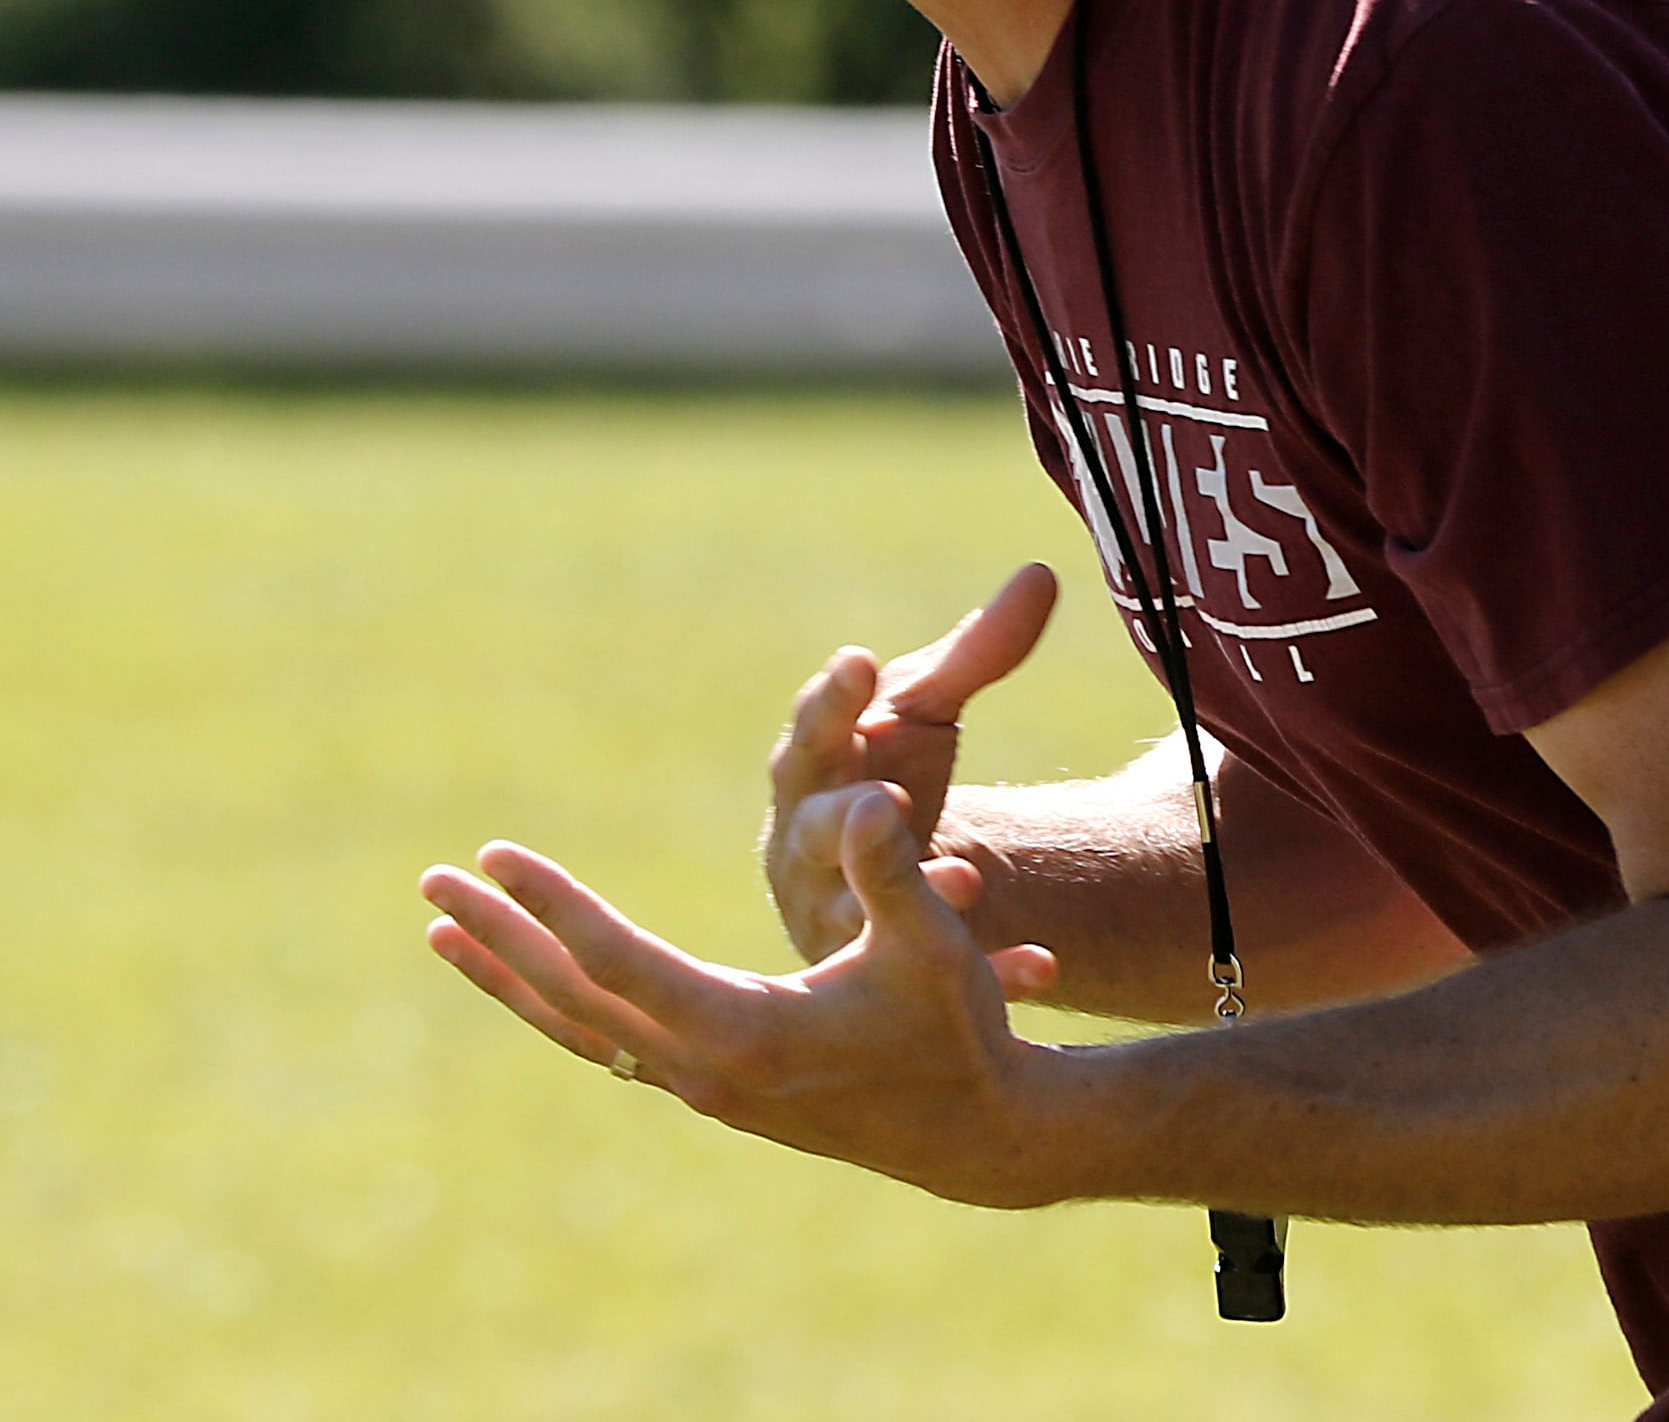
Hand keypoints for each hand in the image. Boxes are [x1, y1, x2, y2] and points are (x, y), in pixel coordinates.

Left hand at [423, 784, 1082, 1208]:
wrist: (973, 1133)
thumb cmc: (957, 1030)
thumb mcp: (933, 944)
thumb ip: (890, 873)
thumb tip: (863, 798)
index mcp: (743, 1032)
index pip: (617, 961)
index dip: (554, 904)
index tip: (497, 855)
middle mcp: (702, 1070)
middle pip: (571, 997)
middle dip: (498, 936)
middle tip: (433, 881)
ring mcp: (700, 1087)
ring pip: (576, 1028)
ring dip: (507, 976)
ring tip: (443, 930)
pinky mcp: (712, 1090)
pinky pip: (606, 1044)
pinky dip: (555, 1005)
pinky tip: (532, 981)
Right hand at [764, 564, 1057, 964]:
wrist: (875, 881)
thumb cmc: (887, 772)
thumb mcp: (928, 714)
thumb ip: (977, 653)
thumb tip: (1041, 573)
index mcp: (814, 772)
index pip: (814, 731)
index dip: (832, 701)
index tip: (861, 663)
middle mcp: (810, 847)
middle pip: (818, 829)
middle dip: (844, 817)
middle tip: (882, 799)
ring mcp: (841, 916)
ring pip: (861, 914)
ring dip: (909, 897)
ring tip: (961, 881)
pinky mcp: (887, 973)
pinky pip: (935, 979)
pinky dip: (993, 973)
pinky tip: (1041, 966)